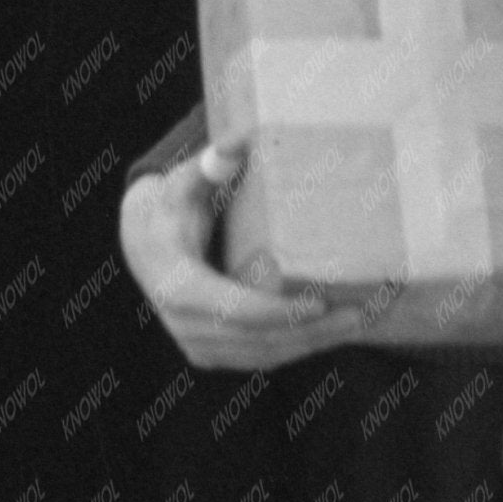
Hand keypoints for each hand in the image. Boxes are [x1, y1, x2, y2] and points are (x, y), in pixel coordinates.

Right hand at [118, 143, 368, 371]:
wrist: (145, 243)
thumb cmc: (172, 207)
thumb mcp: (183, 183)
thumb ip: (207, 164)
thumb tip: (233, 144)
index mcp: (177, 285)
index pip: (232, 310)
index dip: (276, 312)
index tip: (318, 304)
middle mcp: (184, 324)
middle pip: (255, 339)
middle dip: (309, 332)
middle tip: (358, 315)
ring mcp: (197, 344)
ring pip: (262, 354)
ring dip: (311, 343)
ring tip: (357, 322)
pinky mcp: (213, 352)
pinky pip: (259, 357)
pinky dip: (297, 347)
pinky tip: (333, 332)